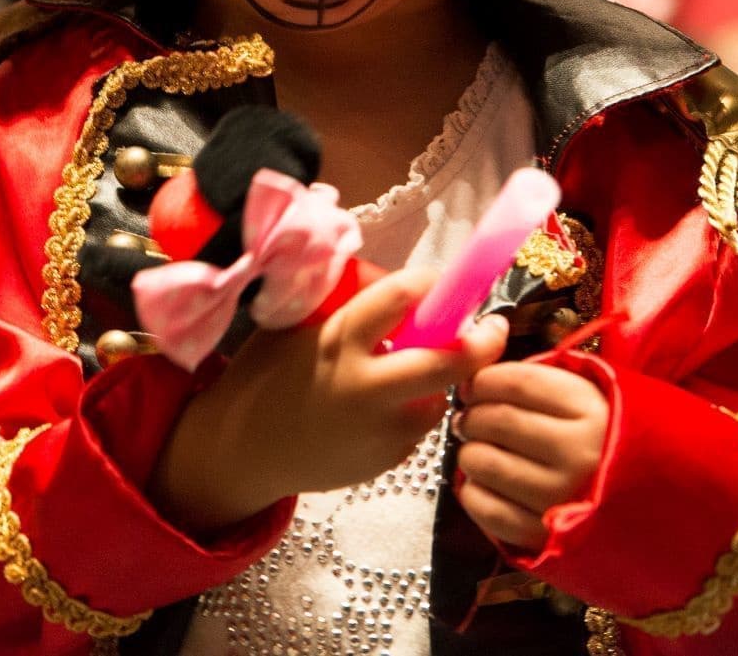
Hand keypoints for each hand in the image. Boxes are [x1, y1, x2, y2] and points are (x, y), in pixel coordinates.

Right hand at [152, 269, 507, 532]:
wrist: (244, 451)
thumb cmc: (265, 376)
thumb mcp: (292, 326)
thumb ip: (343, 304)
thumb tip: (395, 280)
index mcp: (339, 342)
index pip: (401, 298)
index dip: (431, 282)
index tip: (442, 278)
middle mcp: (367, 388)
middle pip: (447, 361)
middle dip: (481, 341)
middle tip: (494, 326)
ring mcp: (382, 431)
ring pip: (437, 396)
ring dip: (437, 378)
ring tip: (413, 370)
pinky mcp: (388, 460)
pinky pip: (417, 427)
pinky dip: (411, 409)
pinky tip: (381, 408)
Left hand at [455, 359, 610, 550]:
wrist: (664, 506)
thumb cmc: (613, 442)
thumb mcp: (594, 396)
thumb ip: (539, 379)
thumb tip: (474, 375)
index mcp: (592, 410)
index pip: (516, 382)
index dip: (482, 381)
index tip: (473, 385)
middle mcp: (578, 453)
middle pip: (496, 420)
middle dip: (472, 416)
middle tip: (469, 419)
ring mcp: (562, 496)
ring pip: (485, 462)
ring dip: (470, 453)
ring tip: (479, 450)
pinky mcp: (547, 536)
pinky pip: (488, 510)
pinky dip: (472, 493)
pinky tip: (483, 484)